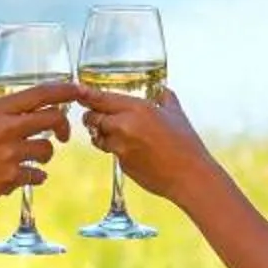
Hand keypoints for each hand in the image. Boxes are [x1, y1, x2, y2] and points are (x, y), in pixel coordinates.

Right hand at [0, 83, 74, 229]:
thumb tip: (27, 116)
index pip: (39, 93)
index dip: (65, 90)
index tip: (80, 89)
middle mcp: (4, 128)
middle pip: (53, 118)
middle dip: (64, 126)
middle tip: (63, 135)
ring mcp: (9, 154)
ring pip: (48, 149)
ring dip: (45, 156)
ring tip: (31, 161)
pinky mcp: (10, 178)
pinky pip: (38, 175)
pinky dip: (36, 177)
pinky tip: (25, 178)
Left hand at [77, 83, 208, 206]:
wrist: (190, 176)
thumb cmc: (186, 144)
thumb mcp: (177, 115)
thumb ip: (166, 99)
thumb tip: (162, 90)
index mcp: (138, 109)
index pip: (102, 98)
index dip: (87, 95)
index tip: (78, 92)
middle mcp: (125, 126)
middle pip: (93, 118)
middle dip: (93, 117)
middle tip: (99, 117)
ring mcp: (121, 147)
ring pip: (98, 137)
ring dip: (102, 135)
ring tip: (118, 134)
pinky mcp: (122, 164)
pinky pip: (111, 153)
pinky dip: (117, 150)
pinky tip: (135, 151)